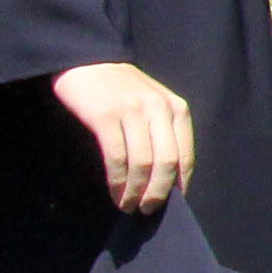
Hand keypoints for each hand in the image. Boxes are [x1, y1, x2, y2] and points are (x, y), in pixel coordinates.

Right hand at [53, 61, 193, 213]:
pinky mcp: (105, 116)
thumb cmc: (121, 89)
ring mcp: (132, 111)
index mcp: (176, 108)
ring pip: (142, 163)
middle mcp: (159, 109)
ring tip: (128, 206)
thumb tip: (169, 178)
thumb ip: (163, 132)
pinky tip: (115, 193)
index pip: (185, 155)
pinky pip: (117, 157)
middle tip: (147, 210)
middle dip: (158, 193)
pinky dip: (117, 181)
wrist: (86, 61)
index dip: (179, 184)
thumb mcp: (153, 104)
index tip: (171, 204)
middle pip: (166, 163)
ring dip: (136, 191)